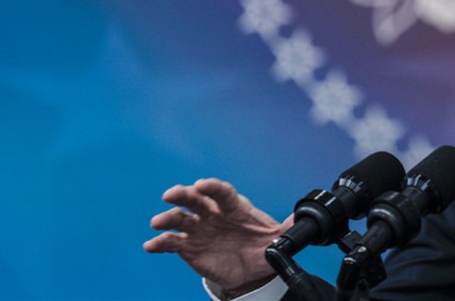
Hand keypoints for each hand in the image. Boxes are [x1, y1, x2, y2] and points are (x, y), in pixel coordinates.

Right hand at [143, 178, 293, 294]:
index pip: (221, 192)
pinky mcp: (188, 247)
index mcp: (234, 206)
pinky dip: (160, 243)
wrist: (251, 271)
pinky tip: (151, 245)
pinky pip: (172, 243)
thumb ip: (288, 227)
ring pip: (179, 218)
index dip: (211, 187)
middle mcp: (213, 214)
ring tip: (158, 223)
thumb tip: (303, 217)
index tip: (201, 184)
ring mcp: (199, 229)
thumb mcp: (277, 238)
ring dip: (167, 218)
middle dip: (182, 195)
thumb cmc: (262, 246)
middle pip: (195, 199)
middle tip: (171, 194)